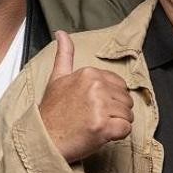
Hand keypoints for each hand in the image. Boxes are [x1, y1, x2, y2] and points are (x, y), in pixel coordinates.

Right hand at [39, 31, 133, 163]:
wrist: (44, 139)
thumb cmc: (52, 112)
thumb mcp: (57, 78)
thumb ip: (64, 54)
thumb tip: (61, 33)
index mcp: (89, 73)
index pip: (119, 85)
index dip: (110, 99)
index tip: (93, 107)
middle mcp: (96, 87)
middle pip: (126, 100)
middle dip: (115, 112)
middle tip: (94, 119)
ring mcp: (100, 107)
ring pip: (128, 115)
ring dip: (116, 124)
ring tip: (96, 127)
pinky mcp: (103, 127)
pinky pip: (126, 129)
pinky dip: (117, 135)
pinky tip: (101, 135)